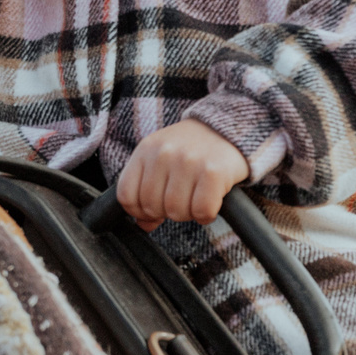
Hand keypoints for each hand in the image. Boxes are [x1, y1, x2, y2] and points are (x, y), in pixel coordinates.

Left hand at [115, 120, 250, 229]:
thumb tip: (143, 225)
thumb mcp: (162, 161)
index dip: (138, 211)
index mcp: (146, 149)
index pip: (126, 195)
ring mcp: (188, 161)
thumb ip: (147, 190)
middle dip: (168, 212)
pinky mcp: (213, 172)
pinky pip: (202, 211)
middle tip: (183, 199)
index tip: (153, 211)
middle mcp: (164, 153)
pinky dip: (207, 214)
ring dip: (189, 214)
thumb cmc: (192, 149)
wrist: (229, 129)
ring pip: (176, 212)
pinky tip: (211, 201)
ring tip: (197, 198)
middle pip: (152, 207)